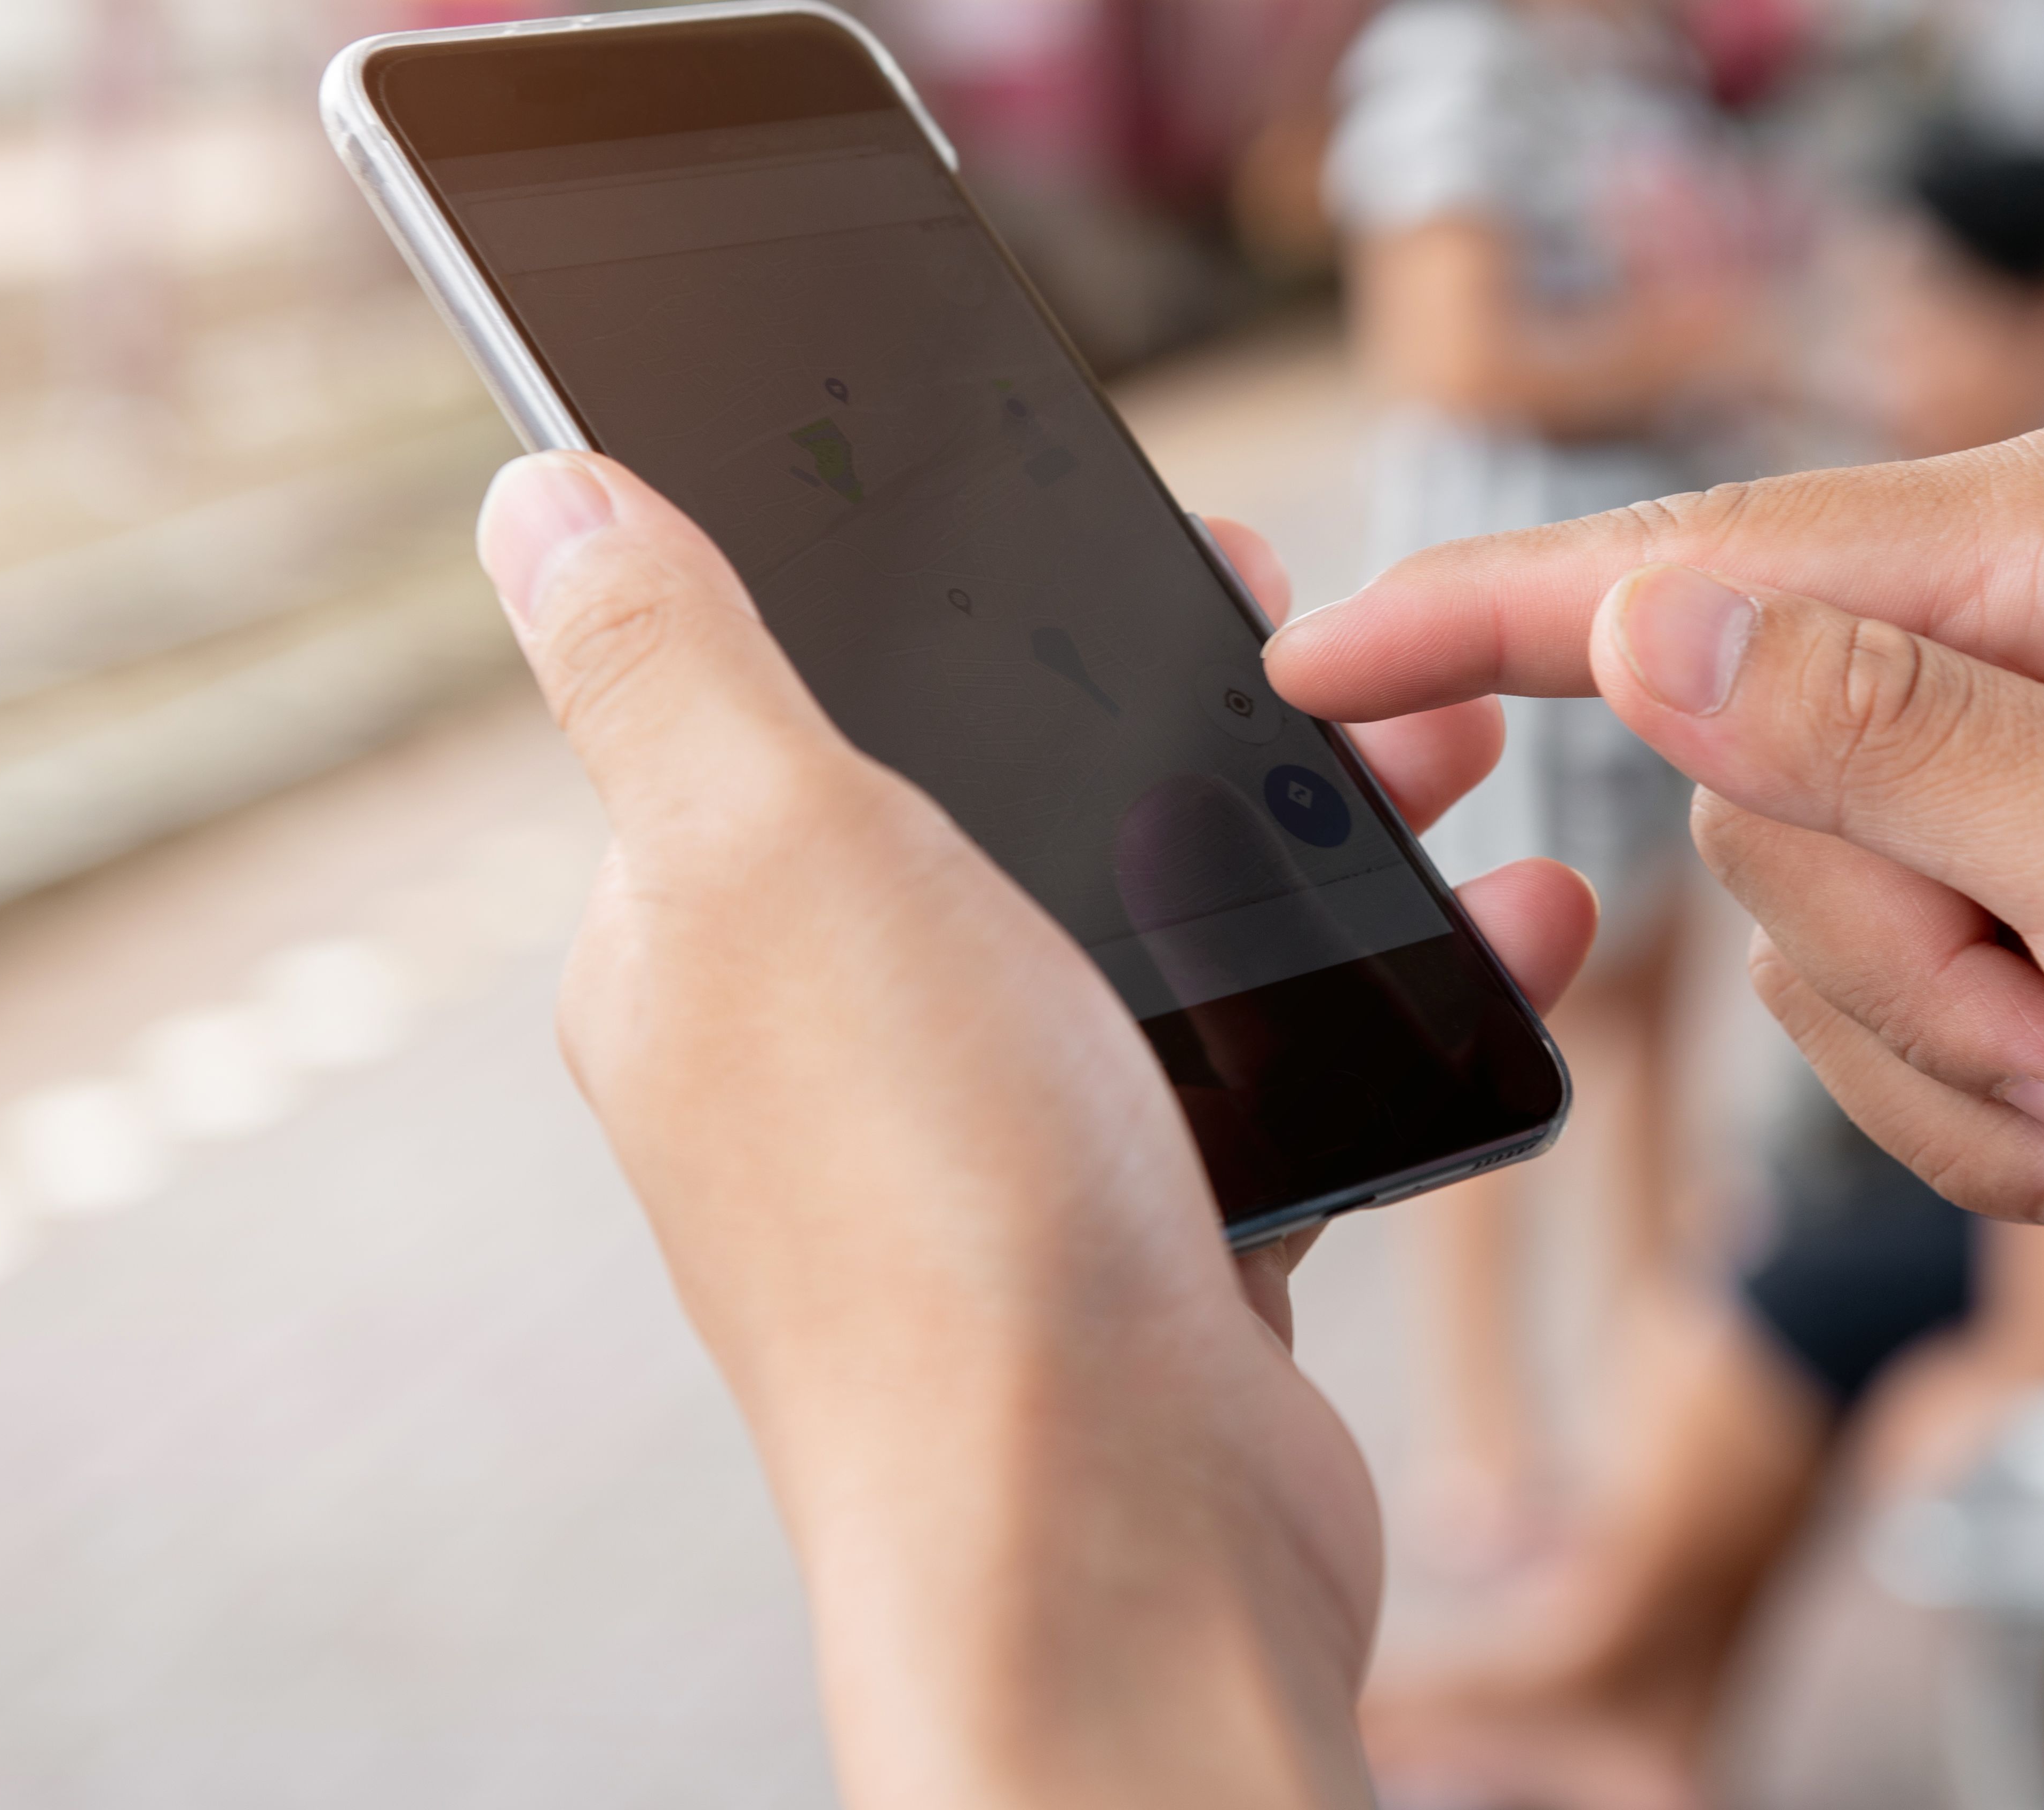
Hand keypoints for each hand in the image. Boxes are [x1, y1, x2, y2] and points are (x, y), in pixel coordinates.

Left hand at [476, 453, 1596, 1807]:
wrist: (1113, 1549)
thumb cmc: (930, 1201)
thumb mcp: (771, 851)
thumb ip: (667, 664)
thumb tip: (536, 493)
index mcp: (706, 944)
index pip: (801, 710)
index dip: (955, 601)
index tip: (1121, 533)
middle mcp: (835, 1049)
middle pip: (1015, 806)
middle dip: (1179, 707)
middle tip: (1320, 640)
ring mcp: (996, 1151)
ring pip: (1164, 927)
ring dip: (1314, 829)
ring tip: (1455, 753)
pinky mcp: (1145, 1242)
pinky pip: (1273, 1069)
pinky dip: (1385, 991)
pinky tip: (1507, 929)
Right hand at [1268, 417, 2043, 1253]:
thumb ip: (1884, 733)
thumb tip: (1636, 624)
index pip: (1692, 559)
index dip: (1482, 612)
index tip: (1307, 662)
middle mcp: (2012, 609)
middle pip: (1757, 791)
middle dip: (1895, 979)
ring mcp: (2012, 740)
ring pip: (1811, 922)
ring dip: (1952, 1063)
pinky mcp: (2022, 860)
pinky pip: (1882, 1000)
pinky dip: (1981, 1098)